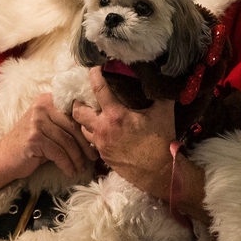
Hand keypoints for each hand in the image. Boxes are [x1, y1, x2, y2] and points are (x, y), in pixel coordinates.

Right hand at [0, 92, 99, 181]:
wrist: (5, 157)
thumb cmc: (32, 144)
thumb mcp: (48, 127)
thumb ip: (64, 123)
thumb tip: (94, 130)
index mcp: (48, 100)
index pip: (75, 110)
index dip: (88, 126)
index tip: (97, 140)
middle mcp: (42, 106)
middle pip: (73, 125)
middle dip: (86, 144)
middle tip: (94, 157)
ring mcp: (37, 121)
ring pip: (68, 141)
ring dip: (78, 158)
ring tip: (82, 167)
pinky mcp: (34, 137)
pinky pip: (59, 153)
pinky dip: (67, 164)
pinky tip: (70, 171)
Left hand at [72, 67, 175, 197]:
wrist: (160, 174)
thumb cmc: (162, 143)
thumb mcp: (163, 114)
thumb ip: (159, 94)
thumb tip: (160, 79)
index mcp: (115, 115)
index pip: (98, 89)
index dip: (94, 74)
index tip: (94, 67)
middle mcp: (103, 129)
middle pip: (77, 110)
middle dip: (78, 101)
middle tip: (85, 95)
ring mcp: (101, 143)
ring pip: (81, 127)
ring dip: (84, 118)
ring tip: (92, 111)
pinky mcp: (103, 155)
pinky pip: (90, 140)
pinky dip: (92, 132)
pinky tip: (101, 128)